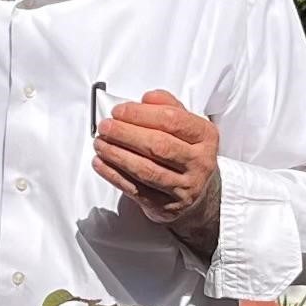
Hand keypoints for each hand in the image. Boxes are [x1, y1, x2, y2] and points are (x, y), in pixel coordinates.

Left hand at [95, 91, 221, 250]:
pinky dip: (113, 175)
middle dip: (125, 134)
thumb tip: (146, 99)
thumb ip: (167, 106)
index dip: (141, 114)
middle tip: (105, 127)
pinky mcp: (165, 206)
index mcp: (205, 137)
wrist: (199, 193)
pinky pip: (135, 189)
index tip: (119, 111)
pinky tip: (101, 163)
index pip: (172, 120)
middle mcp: (199, 162)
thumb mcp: (186, 125)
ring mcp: (183, 187)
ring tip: (100, 143)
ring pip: (146, 170)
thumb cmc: (187, 152)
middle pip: (158, 146)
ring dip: (117, 155)